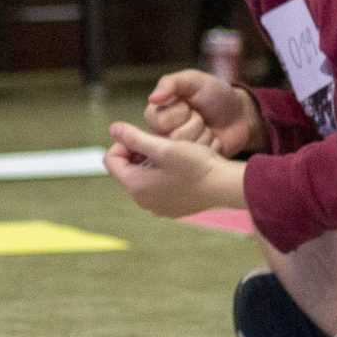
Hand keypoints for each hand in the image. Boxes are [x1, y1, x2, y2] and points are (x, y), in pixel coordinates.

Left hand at [104, 120, 243, 218]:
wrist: (225, 186)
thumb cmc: (196, 165)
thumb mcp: (163, 146)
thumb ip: (135, 137)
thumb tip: (113, 128)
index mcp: (135, 186)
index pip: (111, 160)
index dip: (123, 142)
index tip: (143, 134)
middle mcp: (143, 201)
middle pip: (126, 170)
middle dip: (137, 152)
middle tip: (159, 141)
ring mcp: (158, 207)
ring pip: (142, 178)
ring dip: (150, 162)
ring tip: (170, 151)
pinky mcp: (172, 208)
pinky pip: (157, 188)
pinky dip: (162, 175)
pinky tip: (180, 166)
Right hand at [143, 68, 264, 156]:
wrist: (240, 113)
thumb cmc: (214, 94)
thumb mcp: (193, 80)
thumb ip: (170, 83)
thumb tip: (152, 98)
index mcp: (157, 115)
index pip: (160, 122)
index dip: (180, 113)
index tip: (189, 105)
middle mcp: (163, 136)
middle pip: (174, 138)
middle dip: (195, 123)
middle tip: (201, 116)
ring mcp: (179, 152)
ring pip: (188, 150)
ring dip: (205, 135)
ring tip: (208, 127)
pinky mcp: (194, 164)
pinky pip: (201, 161)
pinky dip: (213, 147)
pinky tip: (214, 140)